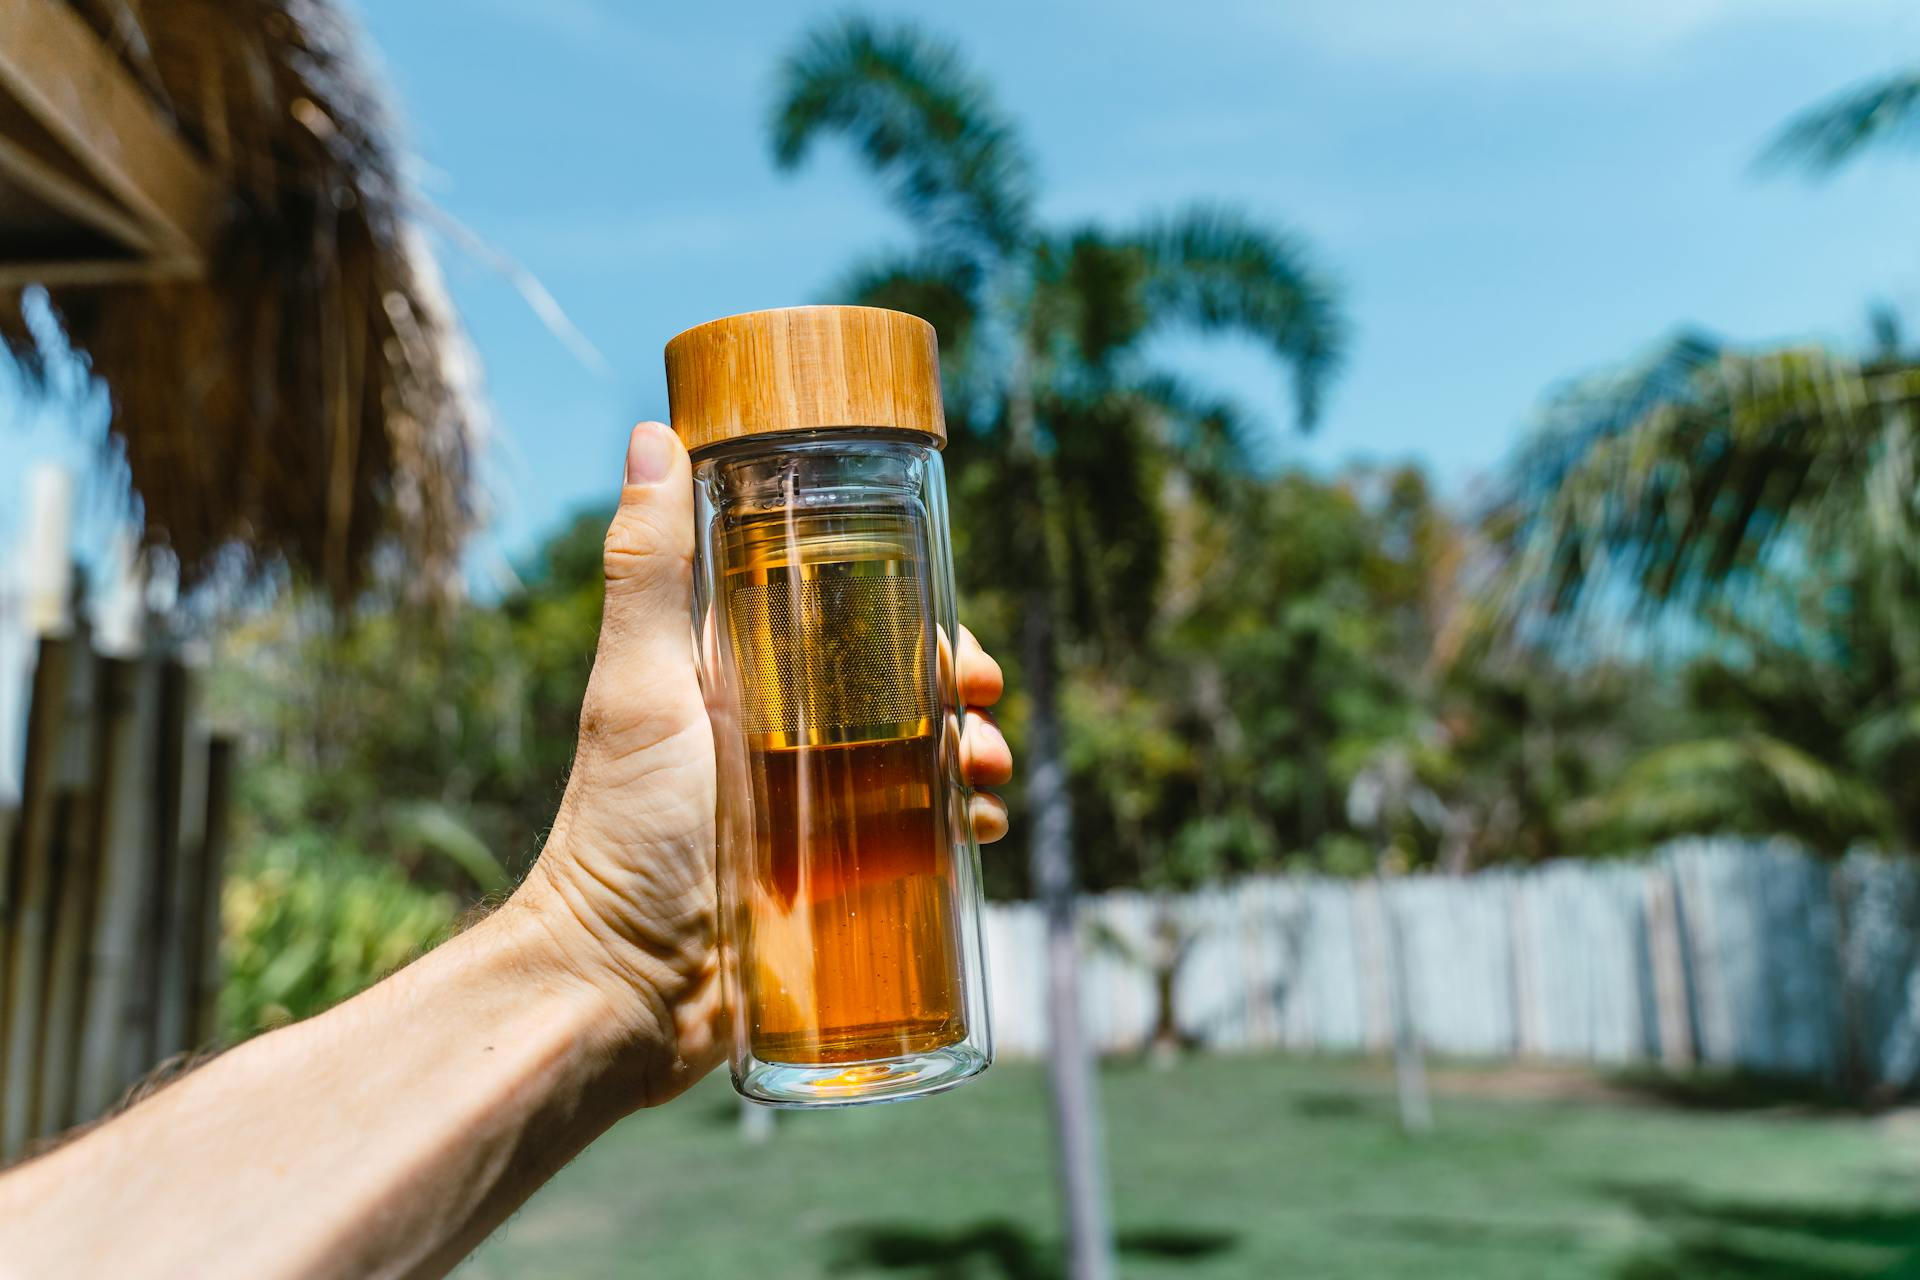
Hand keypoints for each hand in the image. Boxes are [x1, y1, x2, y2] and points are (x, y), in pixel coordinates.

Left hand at [507, 422, 1011, 1106]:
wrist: (621, 989)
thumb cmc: (619, 832)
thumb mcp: (639, 688)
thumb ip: (647, 570)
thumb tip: (652, 433)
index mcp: (743, 681)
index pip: (848, 624)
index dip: (912, 617)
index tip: (949, 626)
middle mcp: (786, 739)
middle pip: (901, 692)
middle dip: (958, 689)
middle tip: (980, 706)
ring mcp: (817, 813)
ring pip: (925, 764)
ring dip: (976, 757)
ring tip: (988, 776)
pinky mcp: (840, 883)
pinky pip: (923, 843)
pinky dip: (965, 829)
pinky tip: (982, 833)